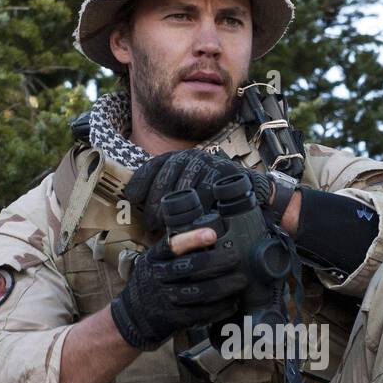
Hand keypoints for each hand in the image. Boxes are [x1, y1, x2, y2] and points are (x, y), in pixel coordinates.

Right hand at [109, 227, 247, 350]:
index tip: (212, 234)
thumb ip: (178, 251)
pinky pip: (201, 313)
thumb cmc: (153, 282)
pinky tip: (232, 302)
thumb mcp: (156, 261)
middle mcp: (158, 277)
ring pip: (200, 292)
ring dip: (225, 286)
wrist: (134, 315)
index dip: (192, 239)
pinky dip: (220, 308)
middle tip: (236, 258)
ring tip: (241, 281)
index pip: (172, 245)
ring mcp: (165, 299)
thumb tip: (212, 236)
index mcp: (155, 258)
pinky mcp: (174, 318)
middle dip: (218, 262)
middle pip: (191, 268)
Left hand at [124, 149, 275, 233]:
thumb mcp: (190, 191)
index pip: (155, 165)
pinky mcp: (225, 173)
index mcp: (181, 158)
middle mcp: (194, 157)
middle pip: (168, 174)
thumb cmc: (215, 196)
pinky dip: (197, 205)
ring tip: (165, 225)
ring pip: (186, 182)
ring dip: (173, 204)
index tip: (130, 197)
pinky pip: (207, 190)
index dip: (141, 180)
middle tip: (149, 223)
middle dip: (156, 199)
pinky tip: (189, 219)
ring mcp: (210, 163)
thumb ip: (170, 195)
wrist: (251, 191)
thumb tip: (141, 211)